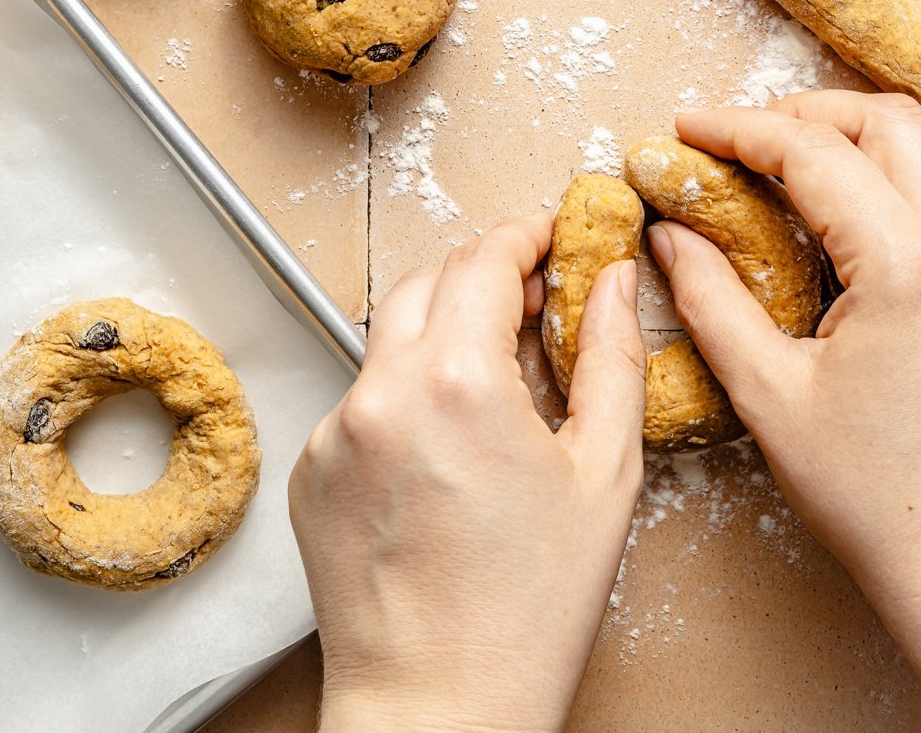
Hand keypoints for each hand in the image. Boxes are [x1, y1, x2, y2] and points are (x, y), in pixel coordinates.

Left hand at [289, 213, 644, 732]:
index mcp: (456, 379)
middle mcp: (381, 391)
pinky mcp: (308, 469)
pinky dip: (403, 398)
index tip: (547, 236)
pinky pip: (361, 400)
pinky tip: (446, 451)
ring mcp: (334, 430)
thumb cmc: (527, 613)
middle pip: (428, 280)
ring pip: (390, 339)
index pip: (484, 257)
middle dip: (480, 275)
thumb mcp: (604, 475)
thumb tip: (612, 281)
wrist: (438, 711)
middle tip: (530, 300)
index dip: (523, 235)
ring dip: (439, 335)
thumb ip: (611, 357)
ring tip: (493, 384)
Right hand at [648, 91, 920, 693]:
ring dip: (852, 133)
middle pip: (884, 120)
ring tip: (785, 160)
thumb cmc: (869, 495)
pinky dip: (890, 173)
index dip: (737, 128)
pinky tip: (843, 206)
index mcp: (904, 270)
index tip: (685, 128)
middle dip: (802, 113)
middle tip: (735, 139)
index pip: (811, 153)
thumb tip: (668, 234)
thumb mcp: (768, 395)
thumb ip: (711, 300)